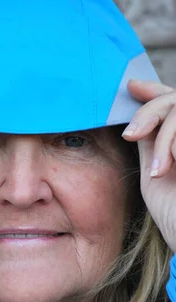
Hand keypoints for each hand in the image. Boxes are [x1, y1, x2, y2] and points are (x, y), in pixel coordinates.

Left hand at [123, 79, 175, 252]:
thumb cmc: (174, 214)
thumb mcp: (154, 173)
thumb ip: (151, 143)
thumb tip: (137, 118)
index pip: (173, 103)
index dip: (154, 90)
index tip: (132, 87)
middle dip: (151, 111)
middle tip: (131, 135)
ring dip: (167, 134)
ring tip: (158, 168)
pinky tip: (172, 163)